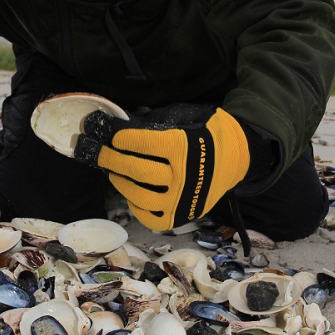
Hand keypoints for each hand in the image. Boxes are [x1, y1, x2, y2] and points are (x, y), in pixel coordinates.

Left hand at [74, 106, 249, 230]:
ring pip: (138, 195)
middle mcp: (182, 176)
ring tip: (113, 171)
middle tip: (96, 151)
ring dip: (120, 181)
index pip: (141, 143)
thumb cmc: (208, 132)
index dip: (120, 138)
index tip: (107, 133)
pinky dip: (135, 205)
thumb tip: (122, 124)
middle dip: (110, 158)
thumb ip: (157, 122)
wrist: (238, 157)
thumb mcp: (185, 117)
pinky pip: (149, 216)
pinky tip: (131, 193)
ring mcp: (181, 200)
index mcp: (183, 147)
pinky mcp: (182, 217)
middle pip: (135, 169)